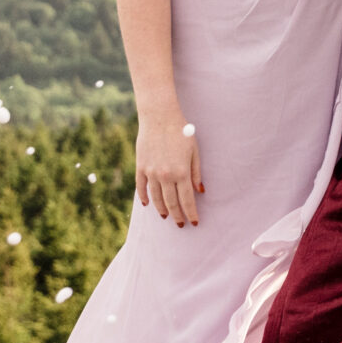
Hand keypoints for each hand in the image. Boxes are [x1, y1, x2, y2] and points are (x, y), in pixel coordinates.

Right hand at [136, 110, 204, 226]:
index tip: (194, 223)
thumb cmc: (181, 132)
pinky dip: (144, 197)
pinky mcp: (141, 167)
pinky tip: (147, 204)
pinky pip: (141, 188)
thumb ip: (196, 172)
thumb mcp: (194, 150)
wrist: (159, 117)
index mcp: (182, 172)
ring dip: (162, 209)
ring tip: (166, 216)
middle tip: (180, 225)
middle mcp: (166, 175)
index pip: (187, 200)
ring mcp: (151, 172)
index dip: (191, 213)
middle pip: (171, 203)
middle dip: (177, 216)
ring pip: (156, 198)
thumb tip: (200, 191)